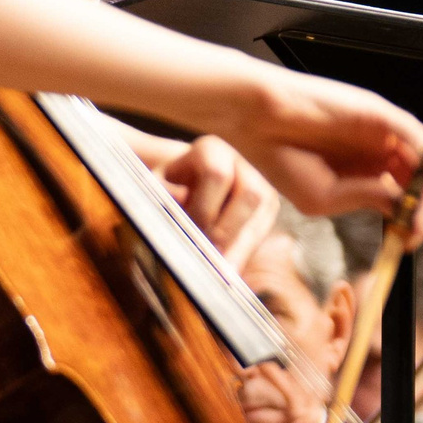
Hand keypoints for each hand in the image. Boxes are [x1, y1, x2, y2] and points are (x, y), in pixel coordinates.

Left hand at [151, 134, 281, 265]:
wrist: (181, 185)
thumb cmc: (165, 186)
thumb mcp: (155, 186)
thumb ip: (163, 193)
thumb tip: (178, 203)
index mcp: (211, 150)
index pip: (217, 175)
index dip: (204, 207)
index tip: (187, 232)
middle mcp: (240, 164)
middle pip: (251, 195)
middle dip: (227, 229)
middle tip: (207, 257)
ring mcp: (259, 185)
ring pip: (263, 217)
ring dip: (241, 246)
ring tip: (219, 271)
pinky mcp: (267, 209)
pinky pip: (262, 233)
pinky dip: (244, 254)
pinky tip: (227, 271)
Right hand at [211, 64, 422, 243]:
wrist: (258, 122)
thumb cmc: (282, 158)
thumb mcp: (325, 197)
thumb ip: (366, 199)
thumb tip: (404, 206)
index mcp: (361, 175)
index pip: (401, 198)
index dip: (410, 221)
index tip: (409, 241)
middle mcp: (375, 153)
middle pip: (418, 180)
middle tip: (419, 228)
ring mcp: (378, 133)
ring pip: (422, 158)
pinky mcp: (377, 113)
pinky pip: (414, 133)